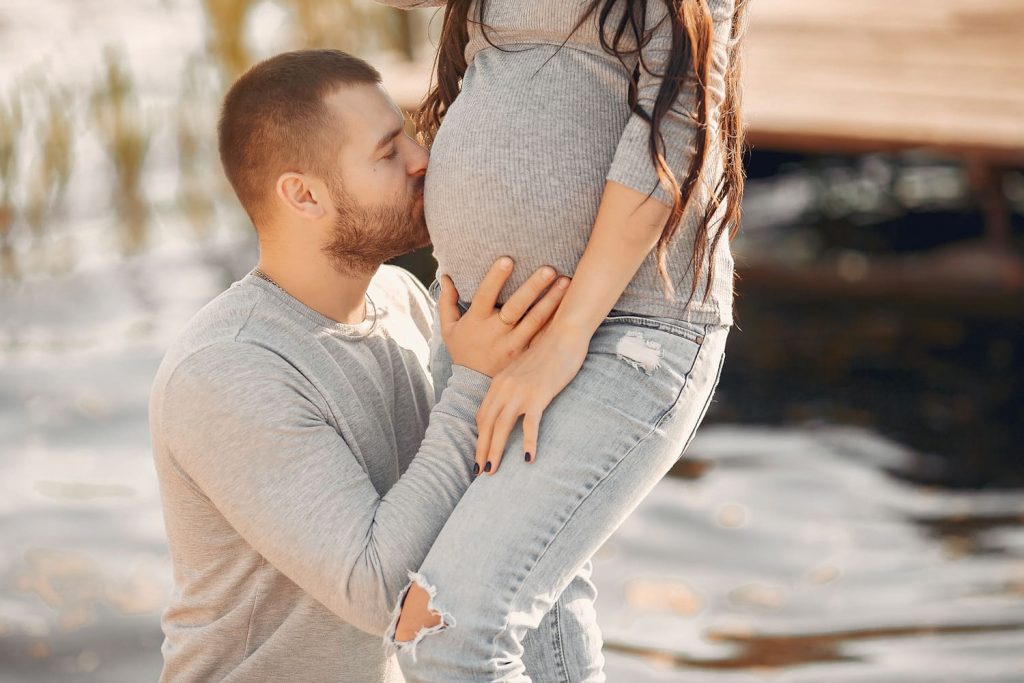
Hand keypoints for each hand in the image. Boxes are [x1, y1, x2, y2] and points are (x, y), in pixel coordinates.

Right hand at [440, 257, 570, 377]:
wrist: (474, 386)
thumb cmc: (463, 350)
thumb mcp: (448, 328)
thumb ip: (447, 302)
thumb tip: (445, 276)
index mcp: (476, 321)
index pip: (485, 295)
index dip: (495, 278)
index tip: (507, 260)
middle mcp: (496, 332)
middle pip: (516, 307)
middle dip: (533, 287)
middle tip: (549, 269)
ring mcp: (513, 345)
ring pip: (535, 320)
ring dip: (552, 301)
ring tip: (566, 282)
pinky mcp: (526, 354)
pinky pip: (542, 335)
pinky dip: (555, 321)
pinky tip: (568, 307)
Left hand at [474, 323, 588, 474]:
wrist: (563, 333)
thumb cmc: (548, 350)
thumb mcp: (524, 368)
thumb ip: (514, 384)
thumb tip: (513, 403)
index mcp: (499, 382)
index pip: (482, 414)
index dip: (479, 436)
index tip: (480, 453)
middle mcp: (504, 387)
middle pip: (486, 424)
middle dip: (481, 449)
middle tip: (479, 471)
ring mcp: (520, 392)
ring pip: (501, 427)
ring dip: (495, 451)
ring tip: (492, 471)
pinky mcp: (538, 395)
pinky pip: (529, 424)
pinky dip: (527, 443)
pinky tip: (528, 459)